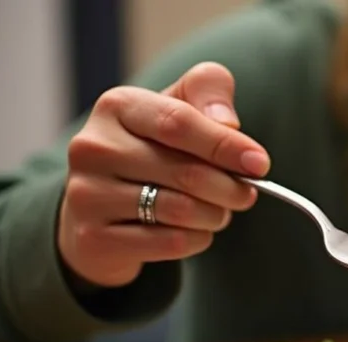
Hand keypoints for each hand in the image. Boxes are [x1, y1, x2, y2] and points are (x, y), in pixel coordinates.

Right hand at [58, 62, 269, 288]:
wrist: (98, 210)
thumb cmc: (152, 151)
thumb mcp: (178, 108)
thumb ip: (208, 93)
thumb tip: (227, 122)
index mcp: (117, 107)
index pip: (180, 123)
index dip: (226, 145)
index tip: (260, 164)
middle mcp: (93, 147)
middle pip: (187, 172)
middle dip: (230, 188)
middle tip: (245, 195)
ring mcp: (87, 194)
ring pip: (181, 211)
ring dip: (215, 215)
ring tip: (218, 212)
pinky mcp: (94, 238)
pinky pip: (170, 242)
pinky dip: (197, 239)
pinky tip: (195, 232)